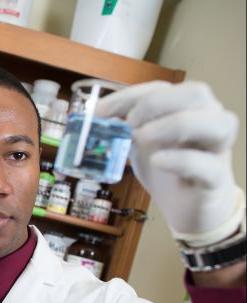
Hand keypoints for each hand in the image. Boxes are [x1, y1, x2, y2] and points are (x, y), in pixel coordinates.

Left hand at [97, 81, 243, 246]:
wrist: (188, 205)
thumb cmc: (168, 165)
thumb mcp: (141, 143)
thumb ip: (124, 128)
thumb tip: (95, 119)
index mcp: (187, 107)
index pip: (161, 88)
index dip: (128, 96)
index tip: (100, 112)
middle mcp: (209, 120)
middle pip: (195, 94)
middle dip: (155, 104)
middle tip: (128, 124)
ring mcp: (217, 149)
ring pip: (216, 123)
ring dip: (175, 125)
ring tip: (142, 138)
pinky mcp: (215, 179)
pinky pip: (208, 165)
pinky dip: (181, 160)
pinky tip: (157, 161)